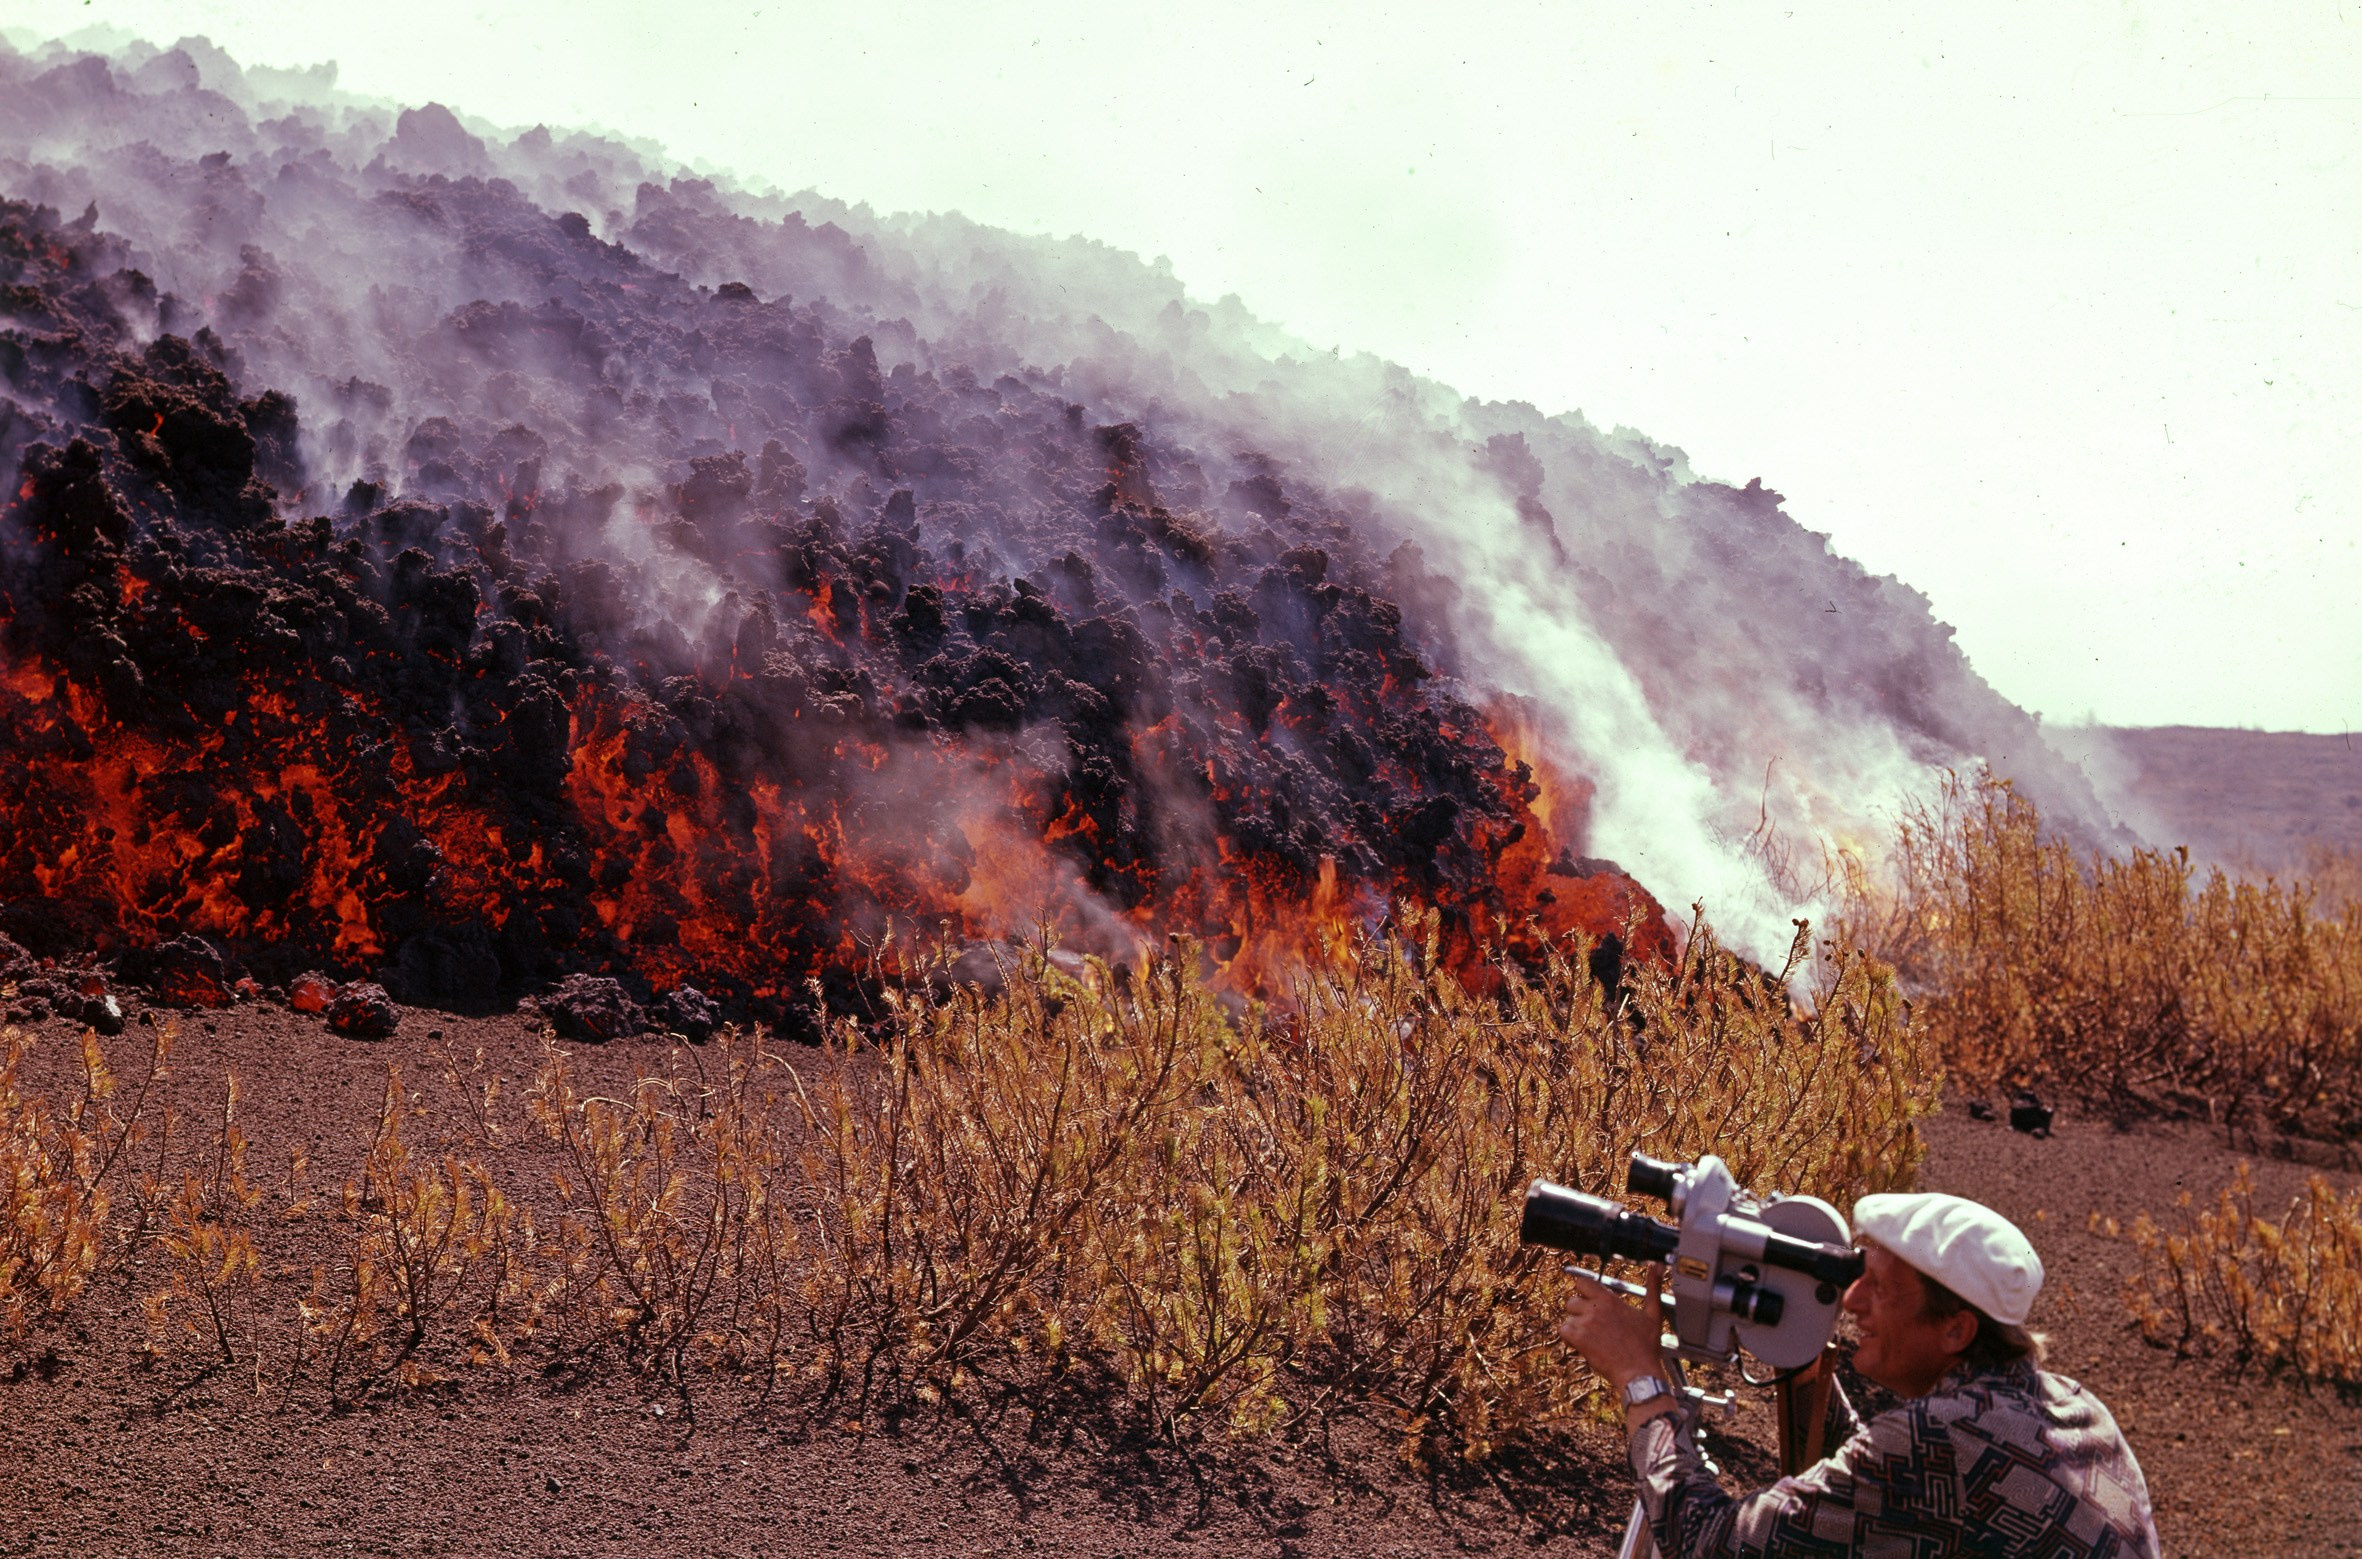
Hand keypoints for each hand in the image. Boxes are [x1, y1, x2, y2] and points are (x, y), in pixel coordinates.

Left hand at [1557, 1264, 1668, 1391]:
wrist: (1639, 1373)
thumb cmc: (1646, 1346)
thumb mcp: (1653, 1314)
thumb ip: (1653, 1287)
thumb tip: (1657, 1267)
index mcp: (1610, 1300)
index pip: (1582, 1283)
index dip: (1583, 1292)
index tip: (1589, 1301)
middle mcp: (1595, 1308)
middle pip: (1572, 1301)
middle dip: (1579, 1312)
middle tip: (1593, 1325)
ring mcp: (1586, 1323)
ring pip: (1568, 1318)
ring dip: (1576, 1328)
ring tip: (1592, 1338)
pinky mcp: (1580, 1339)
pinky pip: (1564, 1331)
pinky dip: (1570, 1339)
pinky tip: (1584, 1345)